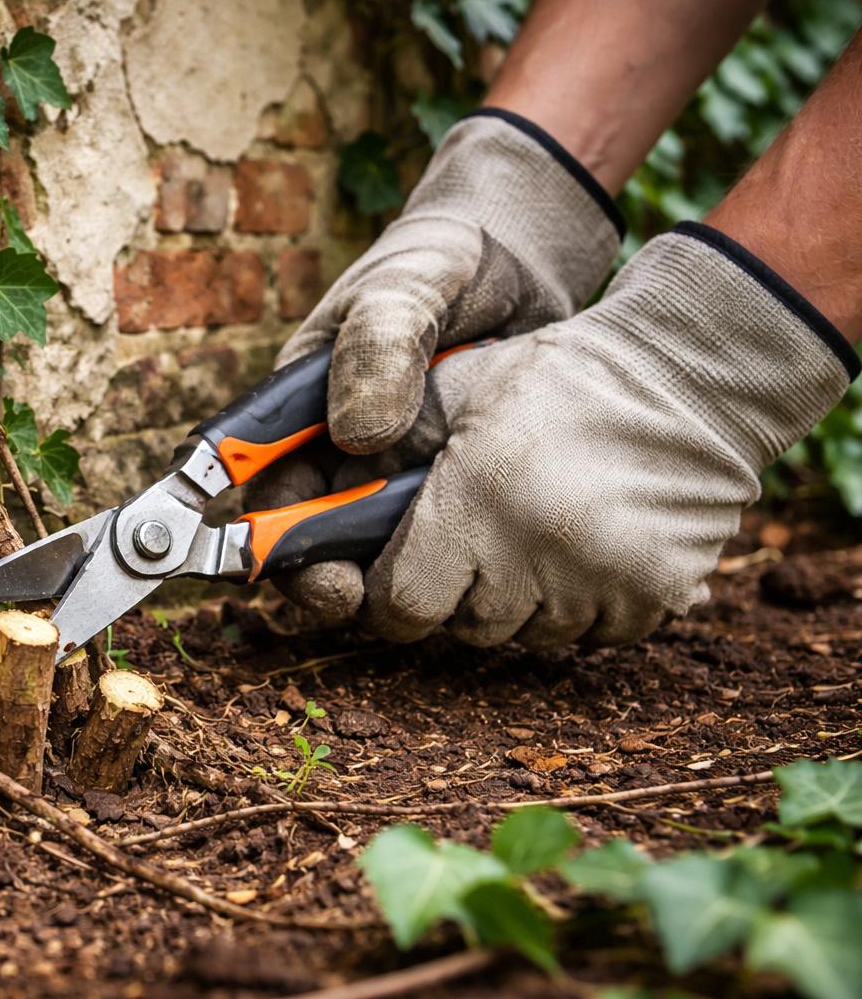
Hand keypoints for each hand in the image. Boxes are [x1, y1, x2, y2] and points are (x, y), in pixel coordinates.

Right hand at [256, 108, 621, 619]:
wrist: (517, 258)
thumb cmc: (441, 261)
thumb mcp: (406, 287)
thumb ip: (379, 350)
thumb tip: (357, 438)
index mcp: (298, 409)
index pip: (260, 487)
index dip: (265, 539)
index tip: (296, 566)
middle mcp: (337, 450)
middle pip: (313, 536)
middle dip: (331, 577)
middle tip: (369, 597)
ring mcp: (395, 472)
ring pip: (379, 547)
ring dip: (397, 572)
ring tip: (439, 583)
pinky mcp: (450, 485)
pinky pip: (440, 536)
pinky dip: (455, 554)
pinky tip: (489, 560)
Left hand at [359, 225, 856, 647]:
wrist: (687, 377)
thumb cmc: (553, 378)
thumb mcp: (454, 390)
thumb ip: (387, 452)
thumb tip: (326, 510)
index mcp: (471, 500)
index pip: (401, 606)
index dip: (392, 596)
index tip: (400, 574)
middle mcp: (530, 552)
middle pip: (463, 626)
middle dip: (455, 592)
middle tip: (477, 538)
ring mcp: (597, 581)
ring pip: (527, 635)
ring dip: (519, 600)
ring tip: (534, 533)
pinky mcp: (652, 597)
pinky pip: (591, 635)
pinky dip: (581, 606)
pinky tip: (585, 547)